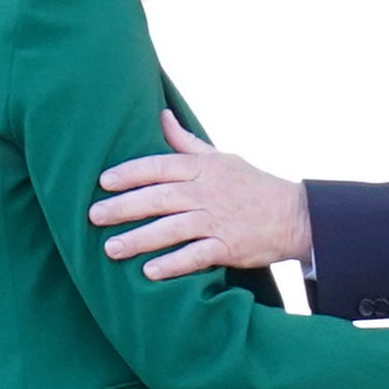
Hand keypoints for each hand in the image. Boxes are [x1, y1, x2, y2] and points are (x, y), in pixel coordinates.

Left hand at [93, 115, 313, 276]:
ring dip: (139, 239)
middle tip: (94, 216)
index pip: (160, 166)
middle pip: (158, 198)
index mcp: (203, 169)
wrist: (295, 215)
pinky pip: (195, 256)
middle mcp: (207, 192)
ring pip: (171, 229)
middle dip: (123, 207)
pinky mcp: (229, 247)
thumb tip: (161, 115)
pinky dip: (173, 264)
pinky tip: (149, 272)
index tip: (104, 182)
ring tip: (111, 249)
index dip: (130, 173)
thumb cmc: (253, 185)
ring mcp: (217, 220)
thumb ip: (187, 143)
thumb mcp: (222, 157)